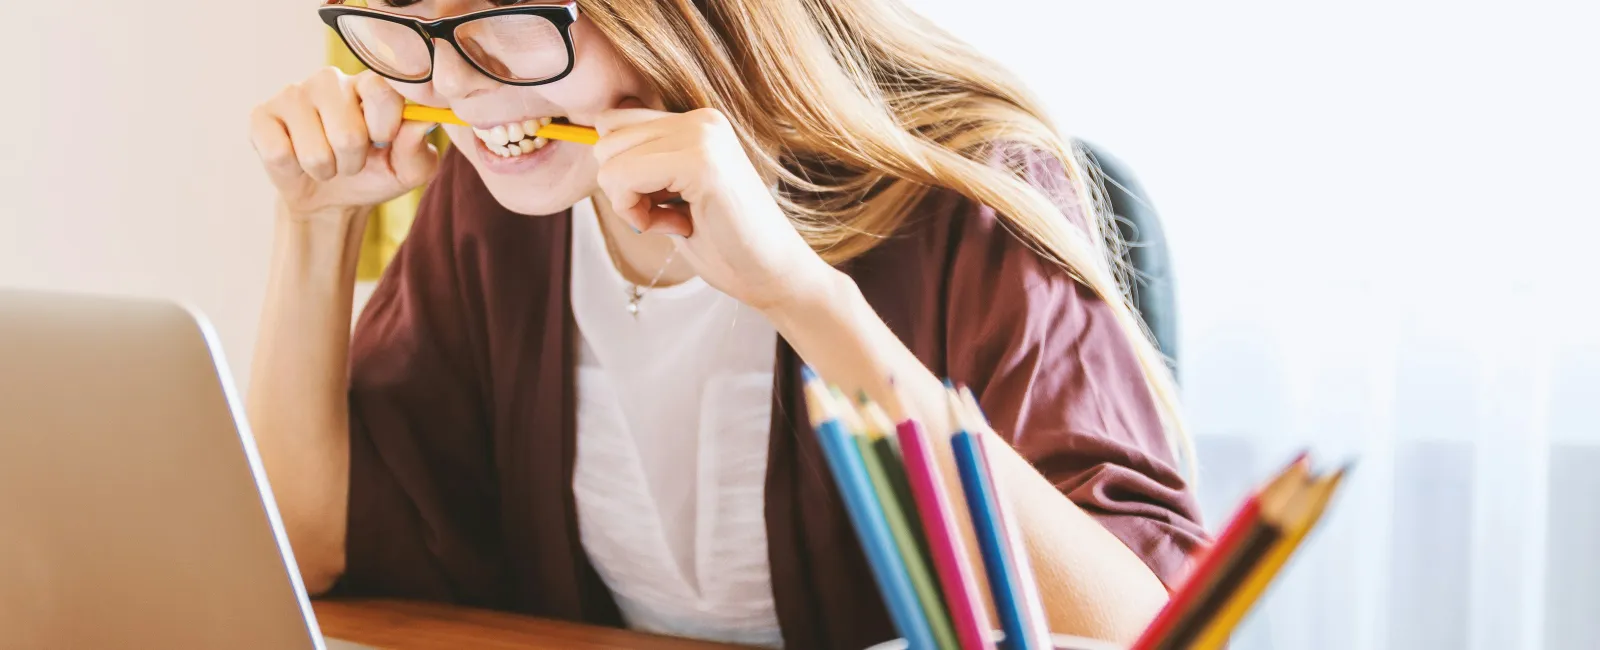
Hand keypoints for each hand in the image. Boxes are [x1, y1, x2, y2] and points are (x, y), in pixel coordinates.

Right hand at [249, 68, 439, 221]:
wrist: (330, 198)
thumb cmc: (374, 174)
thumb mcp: (408, 170)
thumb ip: (418, 148)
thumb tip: (422, 122)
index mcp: (369, 84)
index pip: (381, 90)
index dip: (385, 126)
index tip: (383, 141)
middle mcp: (330, 80)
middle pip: (348, 133)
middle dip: (353, 162)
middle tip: (350, 160)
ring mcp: (293, 94)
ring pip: (315, 151)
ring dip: (325, 170)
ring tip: (325, 162)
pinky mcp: (262, 115)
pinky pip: (280, 154)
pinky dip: (293, 171)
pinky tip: (296, 160)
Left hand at [592, 105, 835, 312]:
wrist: (773, 275)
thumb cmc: (724, 243)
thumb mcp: (674, 193)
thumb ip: (645, 164)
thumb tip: (593, 143)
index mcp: (697, 121)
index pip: (614, 123)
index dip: (621, 171)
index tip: (659, 202)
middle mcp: (701, 119)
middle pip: (605, 137)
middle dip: (621, 186)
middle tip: (666, 215)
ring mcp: (703, 135)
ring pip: (609, 158)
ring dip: (629, 201)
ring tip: (674, 219)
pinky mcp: (701, 162)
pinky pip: (624, 177)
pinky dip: (635, 212)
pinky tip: (676, 226)